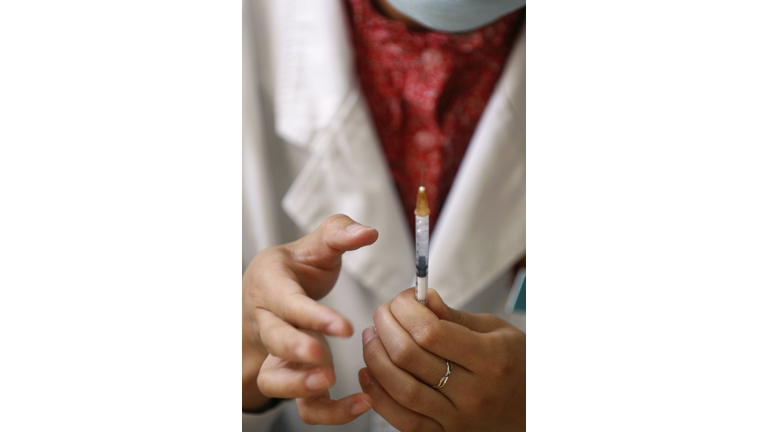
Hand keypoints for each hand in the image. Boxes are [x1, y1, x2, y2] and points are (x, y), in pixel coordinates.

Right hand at [242, 214, 376, 423]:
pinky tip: (361, 404)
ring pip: (276, 379)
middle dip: (296, 350)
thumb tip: (367, 232)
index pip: (287, 303)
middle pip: (274, 340)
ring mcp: (276, 354)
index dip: (312, 317)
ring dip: (300, 386)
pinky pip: (302, 404)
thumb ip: (339, 234)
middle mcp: (267, 322)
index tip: (343, 327)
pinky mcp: (292, 378)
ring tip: (329, 384)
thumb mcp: (314, 247)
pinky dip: (328, 411)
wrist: (267, 297)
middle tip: (323, 358)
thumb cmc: (295, 272)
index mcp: (270, 285)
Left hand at [359, 288, 524, 430]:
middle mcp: (474, 393)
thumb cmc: (514, 363)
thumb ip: (453, 316)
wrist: (532, 408)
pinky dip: (378, 395)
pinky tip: (370, 373)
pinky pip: (402, 419)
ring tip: (372, 337)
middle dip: (385, 327)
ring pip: (400, 388)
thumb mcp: (496, 330)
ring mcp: (458, 419)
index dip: (405, 309)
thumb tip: (420, 297)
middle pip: (409, 357)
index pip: (431, 332)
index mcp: (492, 360)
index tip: (401, 299)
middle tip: (382, 313)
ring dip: (375, 358)